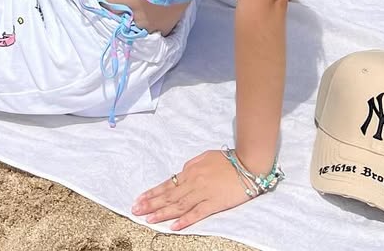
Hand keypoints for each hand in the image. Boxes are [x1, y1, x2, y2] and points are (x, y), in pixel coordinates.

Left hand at [132, 149, 253, 229]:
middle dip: (151, 204)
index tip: (140, 199)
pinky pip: (197, 213)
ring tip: (149, 219)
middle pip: (169, 196)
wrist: (248, 164)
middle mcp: (193, 182)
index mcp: (190, 170)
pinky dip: (184, 220)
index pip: (167, 184)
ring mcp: (203, 193)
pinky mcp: (214, 203)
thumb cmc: (227, 160)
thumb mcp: (205, 157)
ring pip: (178, 205)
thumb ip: (191, 166)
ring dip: (162, 213)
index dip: (152, 193)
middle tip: (136, 210)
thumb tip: (181, 173)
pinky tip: (174, 226)